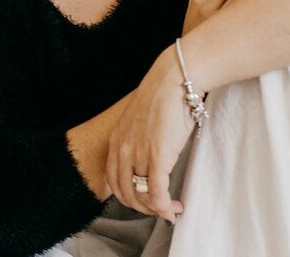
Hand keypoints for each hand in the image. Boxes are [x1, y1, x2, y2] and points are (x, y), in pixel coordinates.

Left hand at [105, 48, 194, 223]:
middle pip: (126, 193)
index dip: (129, 197)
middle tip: (161, 209)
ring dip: (157, 209)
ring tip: (171, 209)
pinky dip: (165, 207)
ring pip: (142, 196)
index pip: (114, 181)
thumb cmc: (164, 95)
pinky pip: (157, 193)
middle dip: (144, 207)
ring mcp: (138, 153)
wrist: (175, 79)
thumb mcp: (142, 120)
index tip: (145, 201)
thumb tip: (152, 159)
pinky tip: (174, 208)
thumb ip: (141, 139)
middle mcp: (123, 149)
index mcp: (116, 139)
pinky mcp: (157, 156)